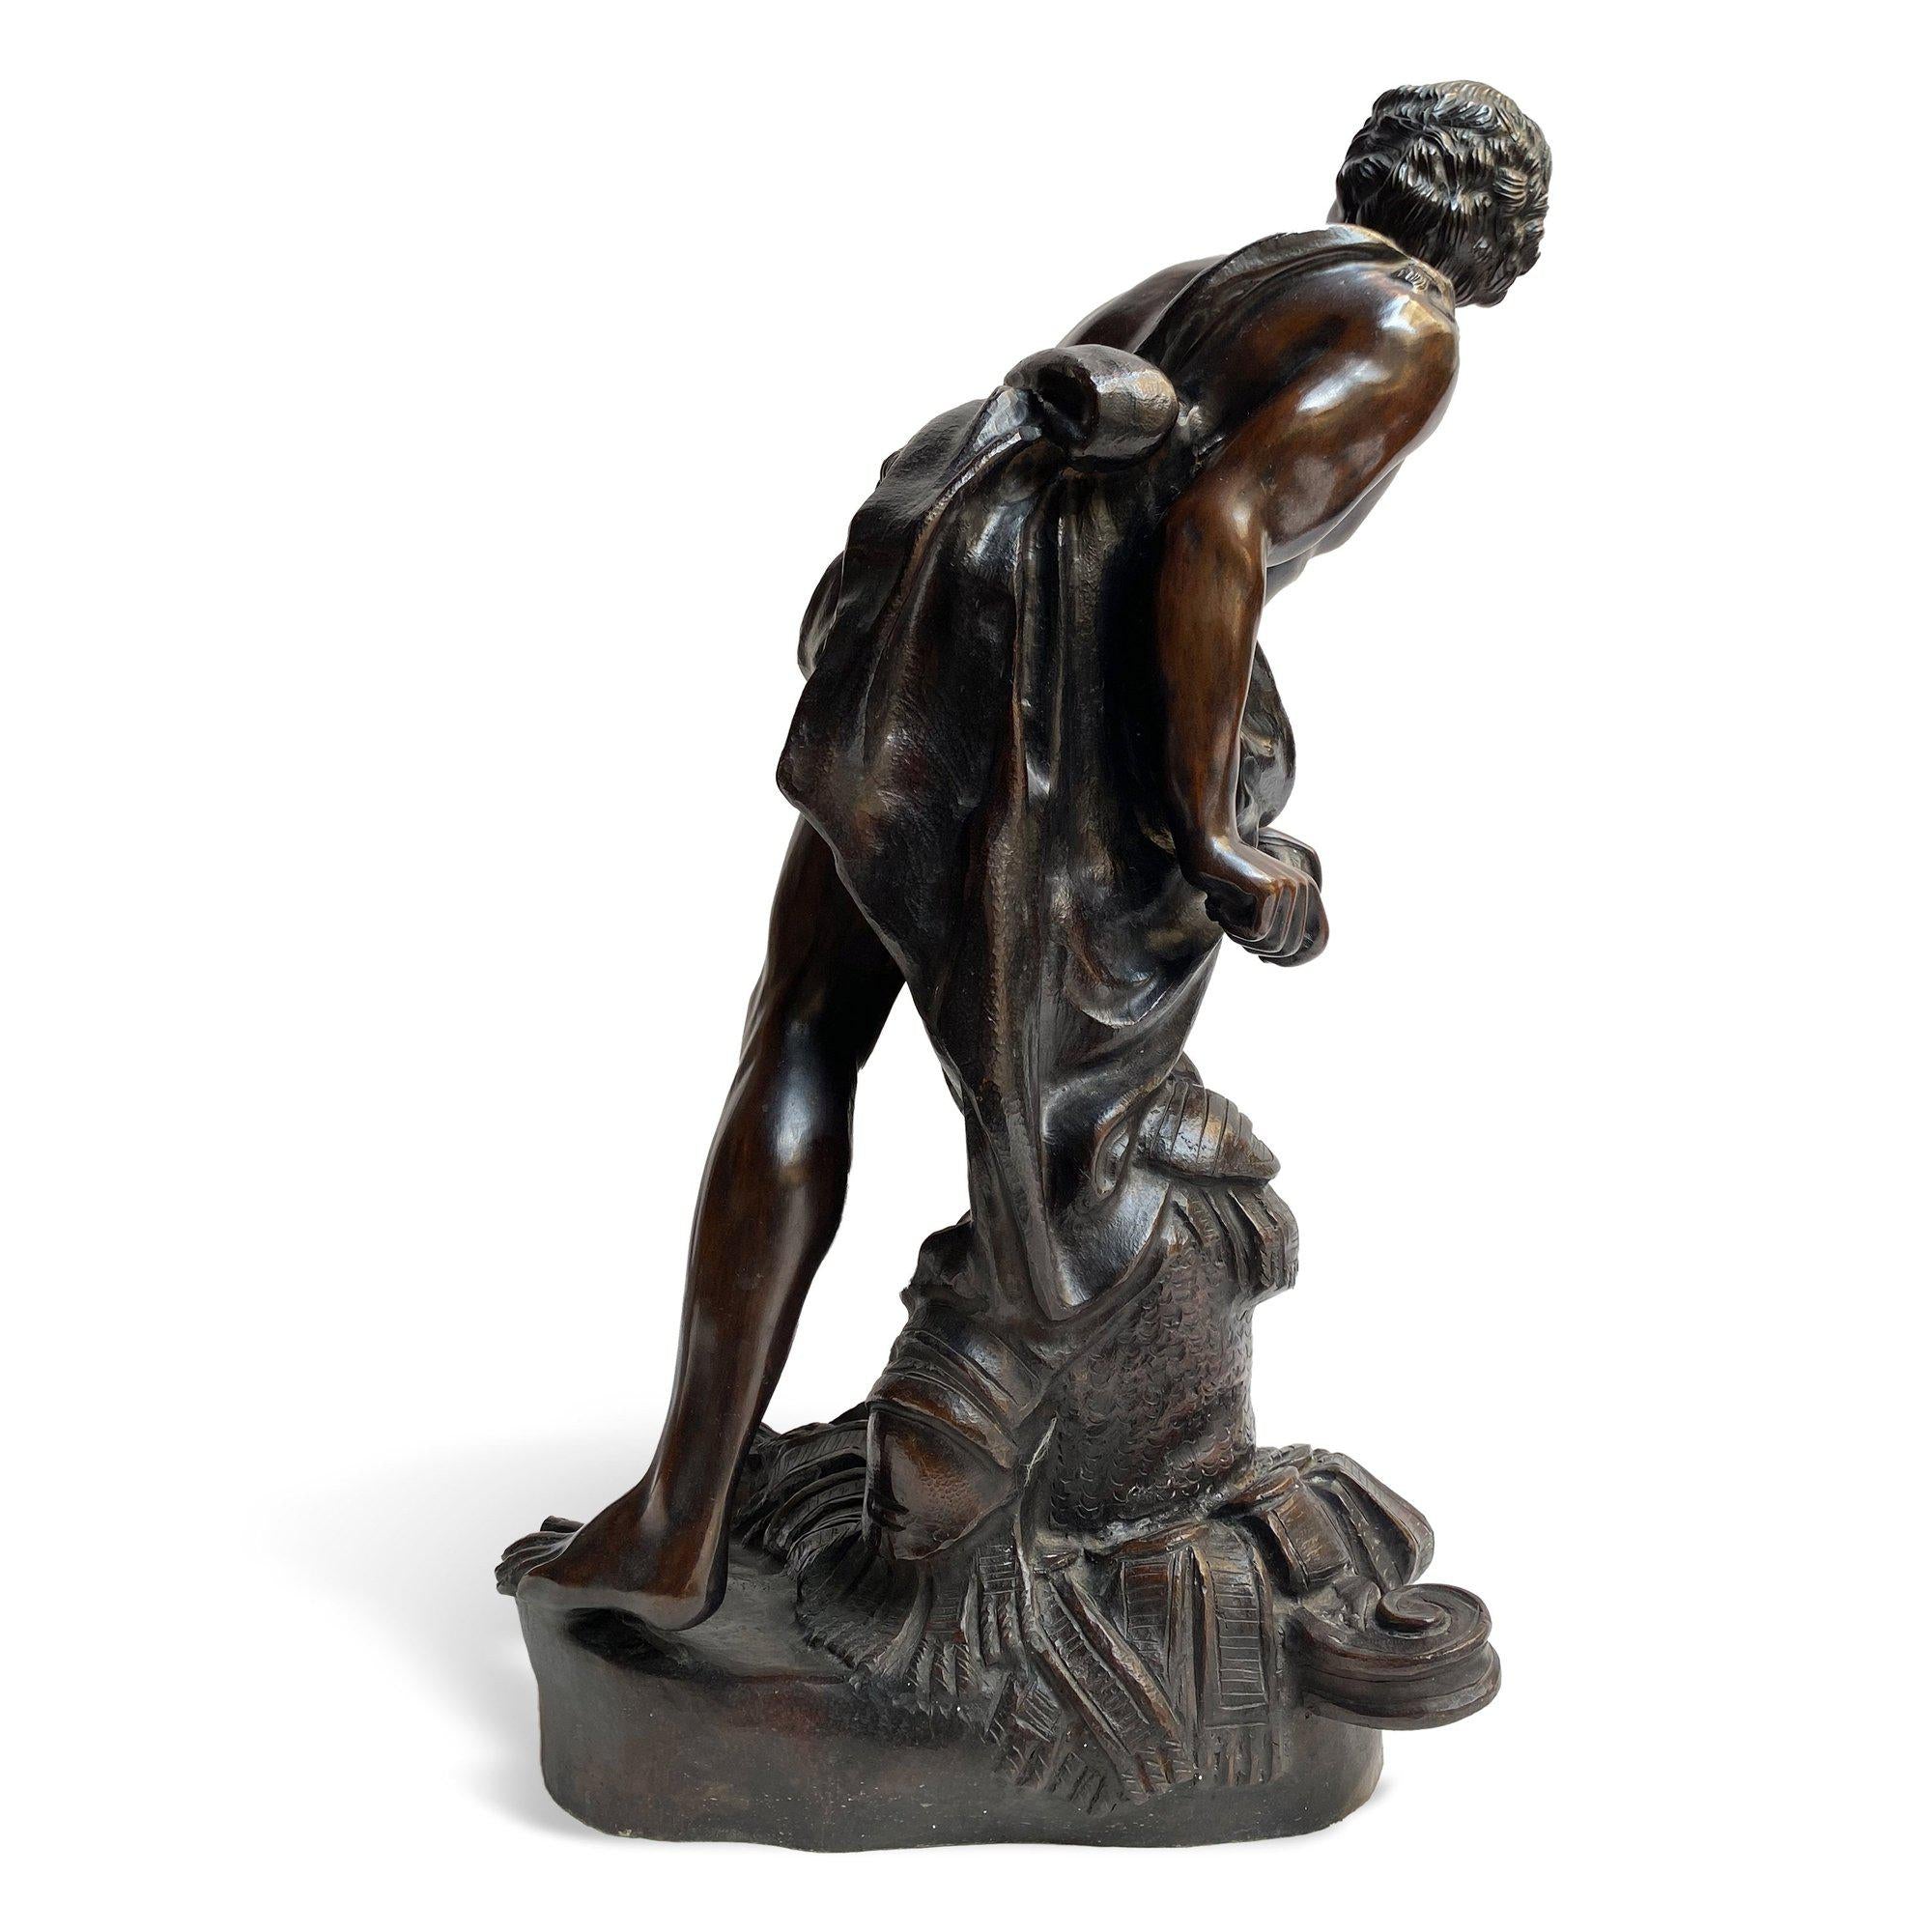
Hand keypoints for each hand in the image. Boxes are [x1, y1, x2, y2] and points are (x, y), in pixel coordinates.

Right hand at [1189, 829, 1327, 965]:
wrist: (1205, 846)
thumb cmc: (1226, 879)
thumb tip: (1279, 960)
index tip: (1266, 961)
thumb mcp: (1256, 905)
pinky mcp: (1270, 890)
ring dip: (1241, 938)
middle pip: (1289, 948)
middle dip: (1257, 949)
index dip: (1295, 960)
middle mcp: (1305, 888)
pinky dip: (1233, 930)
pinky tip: (1219, 907)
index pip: (1319, 941)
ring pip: (1272, 944)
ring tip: (1223, 916)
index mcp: (1309, 891)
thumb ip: (1273, 926)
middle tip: (1232, 930)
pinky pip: (1256, 935)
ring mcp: (1289, 887)